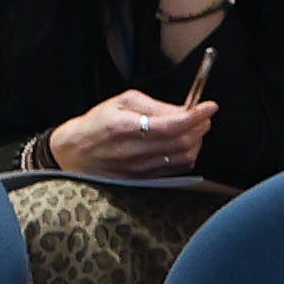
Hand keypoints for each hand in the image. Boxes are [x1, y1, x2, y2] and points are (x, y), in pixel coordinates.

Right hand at [46, 90, 215, 179]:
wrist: (74, 153)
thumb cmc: (97, 124)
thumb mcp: (121, 103)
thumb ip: (155, 105)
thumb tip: (185, 110)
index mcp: (124, 128)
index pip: (171, 125)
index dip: (195, 116)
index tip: (209, 107)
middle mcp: (133, 151)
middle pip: (182, 142)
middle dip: (199, 127)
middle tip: (202, 116)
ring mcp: (139, 168)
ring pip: (184, 157)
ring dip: (196, 141)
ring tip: (192, 129)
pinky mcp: (144, 179)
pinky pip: (177, 168)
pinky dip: (187, 155)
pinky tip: (182, 145)